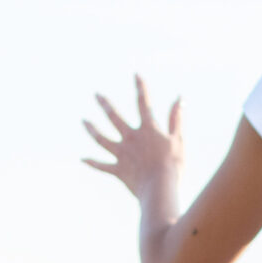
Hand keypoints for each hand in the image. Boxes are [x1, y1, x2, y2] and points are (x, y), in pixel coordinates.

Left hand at [83, 77, 184, 202]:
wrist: (159, 188)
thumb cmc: (173, 165)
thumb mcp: (178, 139)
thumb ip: (176, 118)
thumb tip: (179, 98)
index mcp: (148, 129)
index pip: (143, 103)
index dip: (140, 88)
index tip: (135, 74)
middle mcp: (131, 138)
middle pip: (114, 118)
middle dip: (105, 104)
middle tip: (96, 95)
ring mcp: (122, 154)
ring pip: (102, 139)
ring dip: (92, 129)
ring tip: (84, 121)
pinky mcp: (118, 170)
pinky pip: (102, 166)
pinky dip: (92, 162)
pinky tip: (82, 158)